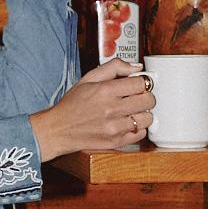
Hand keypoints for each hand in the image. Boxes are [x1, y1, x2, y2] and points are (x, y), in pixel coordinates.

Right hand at [29, 58, 155, 156]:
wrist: (58, 130)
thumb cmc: (72, 105)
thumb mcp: (88, 79)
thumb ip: (114, 67)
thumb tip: (136, 66)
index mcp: (105, 91)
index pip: (140, 83)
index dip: (141, 82)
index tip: (138, 84)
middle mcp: (111, 109)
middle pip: (148, 100)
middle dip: (145, 96)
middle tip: (136, 97)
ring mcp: (115, 128)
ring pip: (148, 118)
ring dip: (143, 113)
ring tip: (132, 111)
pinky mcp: (116, 142)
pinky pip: (141, 133)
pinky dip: (138, 128)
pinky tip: (127, 123)